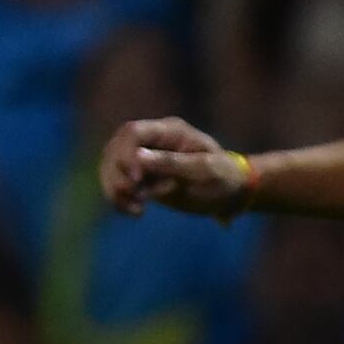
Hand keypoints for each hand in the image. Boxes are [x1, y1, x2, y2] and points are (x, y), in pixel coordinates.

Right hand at [101, 114, 255, 218]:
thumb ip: (172, 163)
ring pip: (111, 167)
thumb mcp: (205, 170)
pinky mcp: (142, 178)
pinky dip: (119, 198)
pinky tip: (134, 212)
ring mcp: (144, 159)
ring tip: (136, 209)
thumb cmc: (225, 178)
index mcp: (168, 131)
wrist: (233, 193)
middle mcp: (151, 141)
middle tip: (136, 197)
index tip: (136, 181)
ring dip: (115, 188)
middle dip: (118, 174)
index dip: (126, 154)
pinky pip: (118, 184)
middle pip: (115, 149)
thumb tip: (137, 157)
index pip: (132, 133)